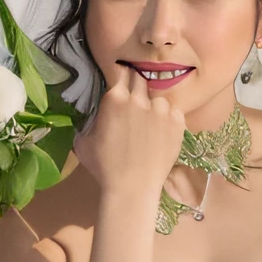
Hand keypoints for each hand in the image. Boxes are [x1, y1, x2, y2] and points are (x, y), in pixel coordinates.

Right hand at [73, 65, 184, 199]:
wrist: (132, 188)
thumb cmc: (104, 167)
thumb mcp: (84, 141)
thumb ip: (89, 121)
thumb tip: (92, 114)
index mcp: (115, 98)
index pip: (121, 73)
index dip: (122, 77)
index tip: (123, 83)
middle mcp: (139, 98)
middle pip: (141, 79)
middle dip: (137, 87)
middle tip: (136, 102)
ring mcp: (161, 109)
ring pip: (158, 97)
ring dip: (154, 105)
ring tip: (151, 122)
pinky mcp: (178, 122)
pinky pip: (174, 111)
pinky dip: (169, 118)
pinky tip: (162, 132)